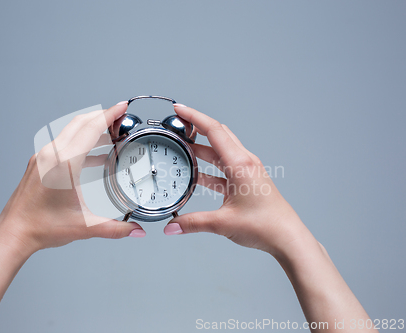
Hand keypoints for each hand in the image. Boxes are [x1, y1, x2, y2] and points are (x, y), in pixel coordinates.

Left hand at [0, 102, 145, 255]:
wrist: (14, 232)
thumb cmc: (42, 227)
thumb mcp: (86, 227)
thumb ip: (116, 229)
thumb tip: (136, 231)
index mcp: (64, 164)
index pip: (91, 129)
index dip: (109, 115)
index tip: (122, 106)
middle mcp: (51, 155)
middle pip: (80, 123)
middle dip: (102, 116)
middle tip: (121, 118)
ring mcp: (43, 157)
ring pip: (70, 132)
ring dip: (91, 129)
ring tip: (111, 136)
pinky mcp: (38, 163)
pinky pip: (63, 144)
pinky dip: (81, 143)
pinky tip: (94, 157)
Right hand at [164, 104, 309, 255]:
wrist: (286, 237)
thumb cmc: (265, 225)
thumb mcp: (223, 223)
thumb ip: (193, 223)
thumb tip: (172, 226)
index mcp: (240, 164)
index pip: (213, 131)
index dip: (194, 117)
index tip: (179, 109)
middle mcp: (244, 162)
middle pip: (218, 135)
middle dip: (196, 127)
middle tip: (178, 125)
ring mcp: (246, 171)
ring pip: (220, 151)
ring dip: (201, 148)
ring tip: (182, 148)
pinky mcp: (246, 181)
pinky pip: (223, 167)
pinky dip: (208, 167)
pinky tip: (195, 174)